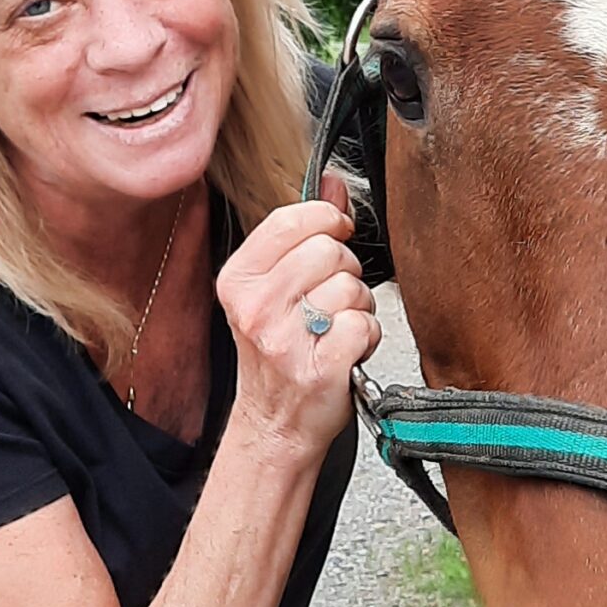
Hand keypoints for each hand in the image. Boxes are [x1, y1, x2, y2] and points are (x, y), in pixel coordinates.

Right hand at [216, 172, 379, 455]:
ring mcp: (284, 340)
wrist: (275, 424)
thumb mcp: (275, 288)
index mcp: (239, 279)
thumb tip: (333, 182)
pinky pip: (365, 324)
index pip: (295, 219)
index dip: (328, 223)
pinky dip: (367, 337)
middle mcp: (255, 307)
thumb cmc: (277, 354)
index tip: (334, 237)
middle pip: (329, 250)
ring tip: (337, 328)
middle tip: (331, 298)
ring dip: (358, 307)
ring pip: (352, 287)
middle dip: (345, 271)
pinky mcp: (318, 368)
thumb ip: (304, 231)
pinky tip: (348, 349)